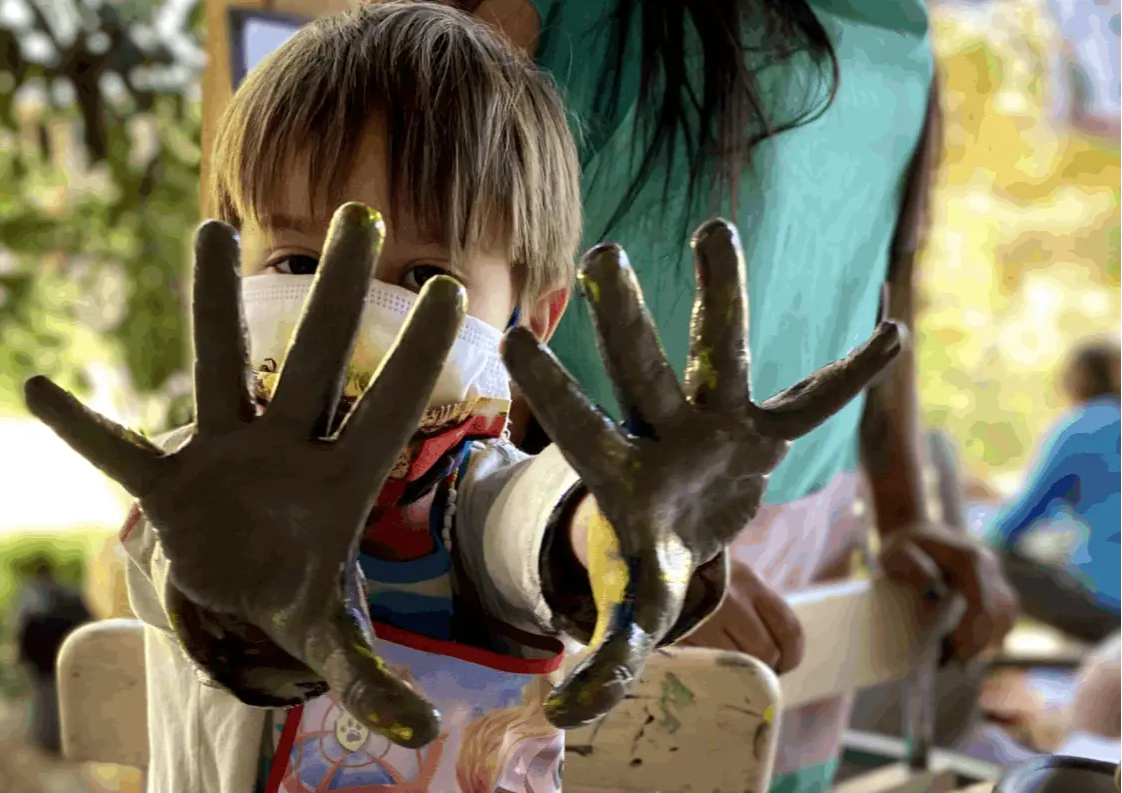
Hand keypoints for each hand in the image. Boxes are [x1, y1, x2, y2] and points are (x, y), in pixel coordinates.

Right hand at [24, 203, 466, 748]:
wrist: (238, 586)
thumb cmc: (297, 590)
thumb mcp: (332, 638)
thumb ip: (372, 680)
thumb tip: (422, 736)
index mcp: (341, 483)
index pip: (386, 413)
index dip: (417, 360)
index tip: (456, 290)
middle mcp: (287, 449)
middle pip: (318, 362)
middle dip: (340, 296)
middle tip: (364, 215)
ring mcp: (226, 456)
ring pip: (222, 368)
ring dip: (216, 305)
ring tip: (210, 230)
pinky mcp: (169, 482)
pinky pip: (120, 451)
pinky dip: (83, 428)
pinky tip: (39, 389)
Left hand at [502, 219, 903, 726]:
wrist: (682, 529)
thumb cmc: (648, 563)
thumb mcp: (632, 612)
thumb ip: (605, 659)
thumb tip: (562, 721)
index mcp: (615, 472)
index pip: (575, 425)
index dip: (549, 386)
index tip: (512, 334)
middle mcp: (659, 432)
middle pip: (639, 371)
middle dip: (621, 321)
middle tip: (599, 255)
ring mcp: (713, 423)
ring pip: (717, 349)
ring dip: (719, 293)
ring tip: (714, 226)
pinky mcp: (763, 430)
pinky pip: (812, 400)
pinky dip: (850, 376)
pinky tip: (893, 332)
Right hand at [677, 558, 804, 673]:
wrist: (640, 558)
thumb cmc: (691, 571)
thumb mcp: (727, 575)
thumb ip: (750, 604)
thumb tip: (774, 652)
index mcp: (748, 581)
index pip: (789, 628)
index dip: (792, 654)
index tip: (785, 664)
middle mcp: (730, 599)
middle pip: (765, 652)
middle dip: (762, 667)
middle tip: (749, 670)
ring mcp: (701, 619)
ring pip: (736, 664)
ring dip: (734, 672)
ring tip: (721, 667)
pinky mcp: (675, 635)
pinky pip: (703, 664)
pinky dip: (705, 669)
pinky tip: (698, 664)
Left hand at [878, 523, 1017, 661]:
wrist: (911, 528)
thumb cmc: (899, 545)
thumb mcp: (894, 553)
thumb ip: (912, 569)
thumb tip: (932, 595)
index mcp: (969, 558)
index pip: (982, 603)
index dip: (973, 632)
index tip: (958, 655)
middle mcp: (989, 565)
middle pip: (1000, 612)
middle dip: (982, 642)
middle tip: (959, 665)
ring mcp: (995, 574)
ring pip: (1006, 615)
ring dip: (990, 639)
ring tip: (965, 659)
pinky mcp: (994, 584)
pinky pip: (1004, 613)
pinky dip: (992, 632)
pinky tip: (973, 647)